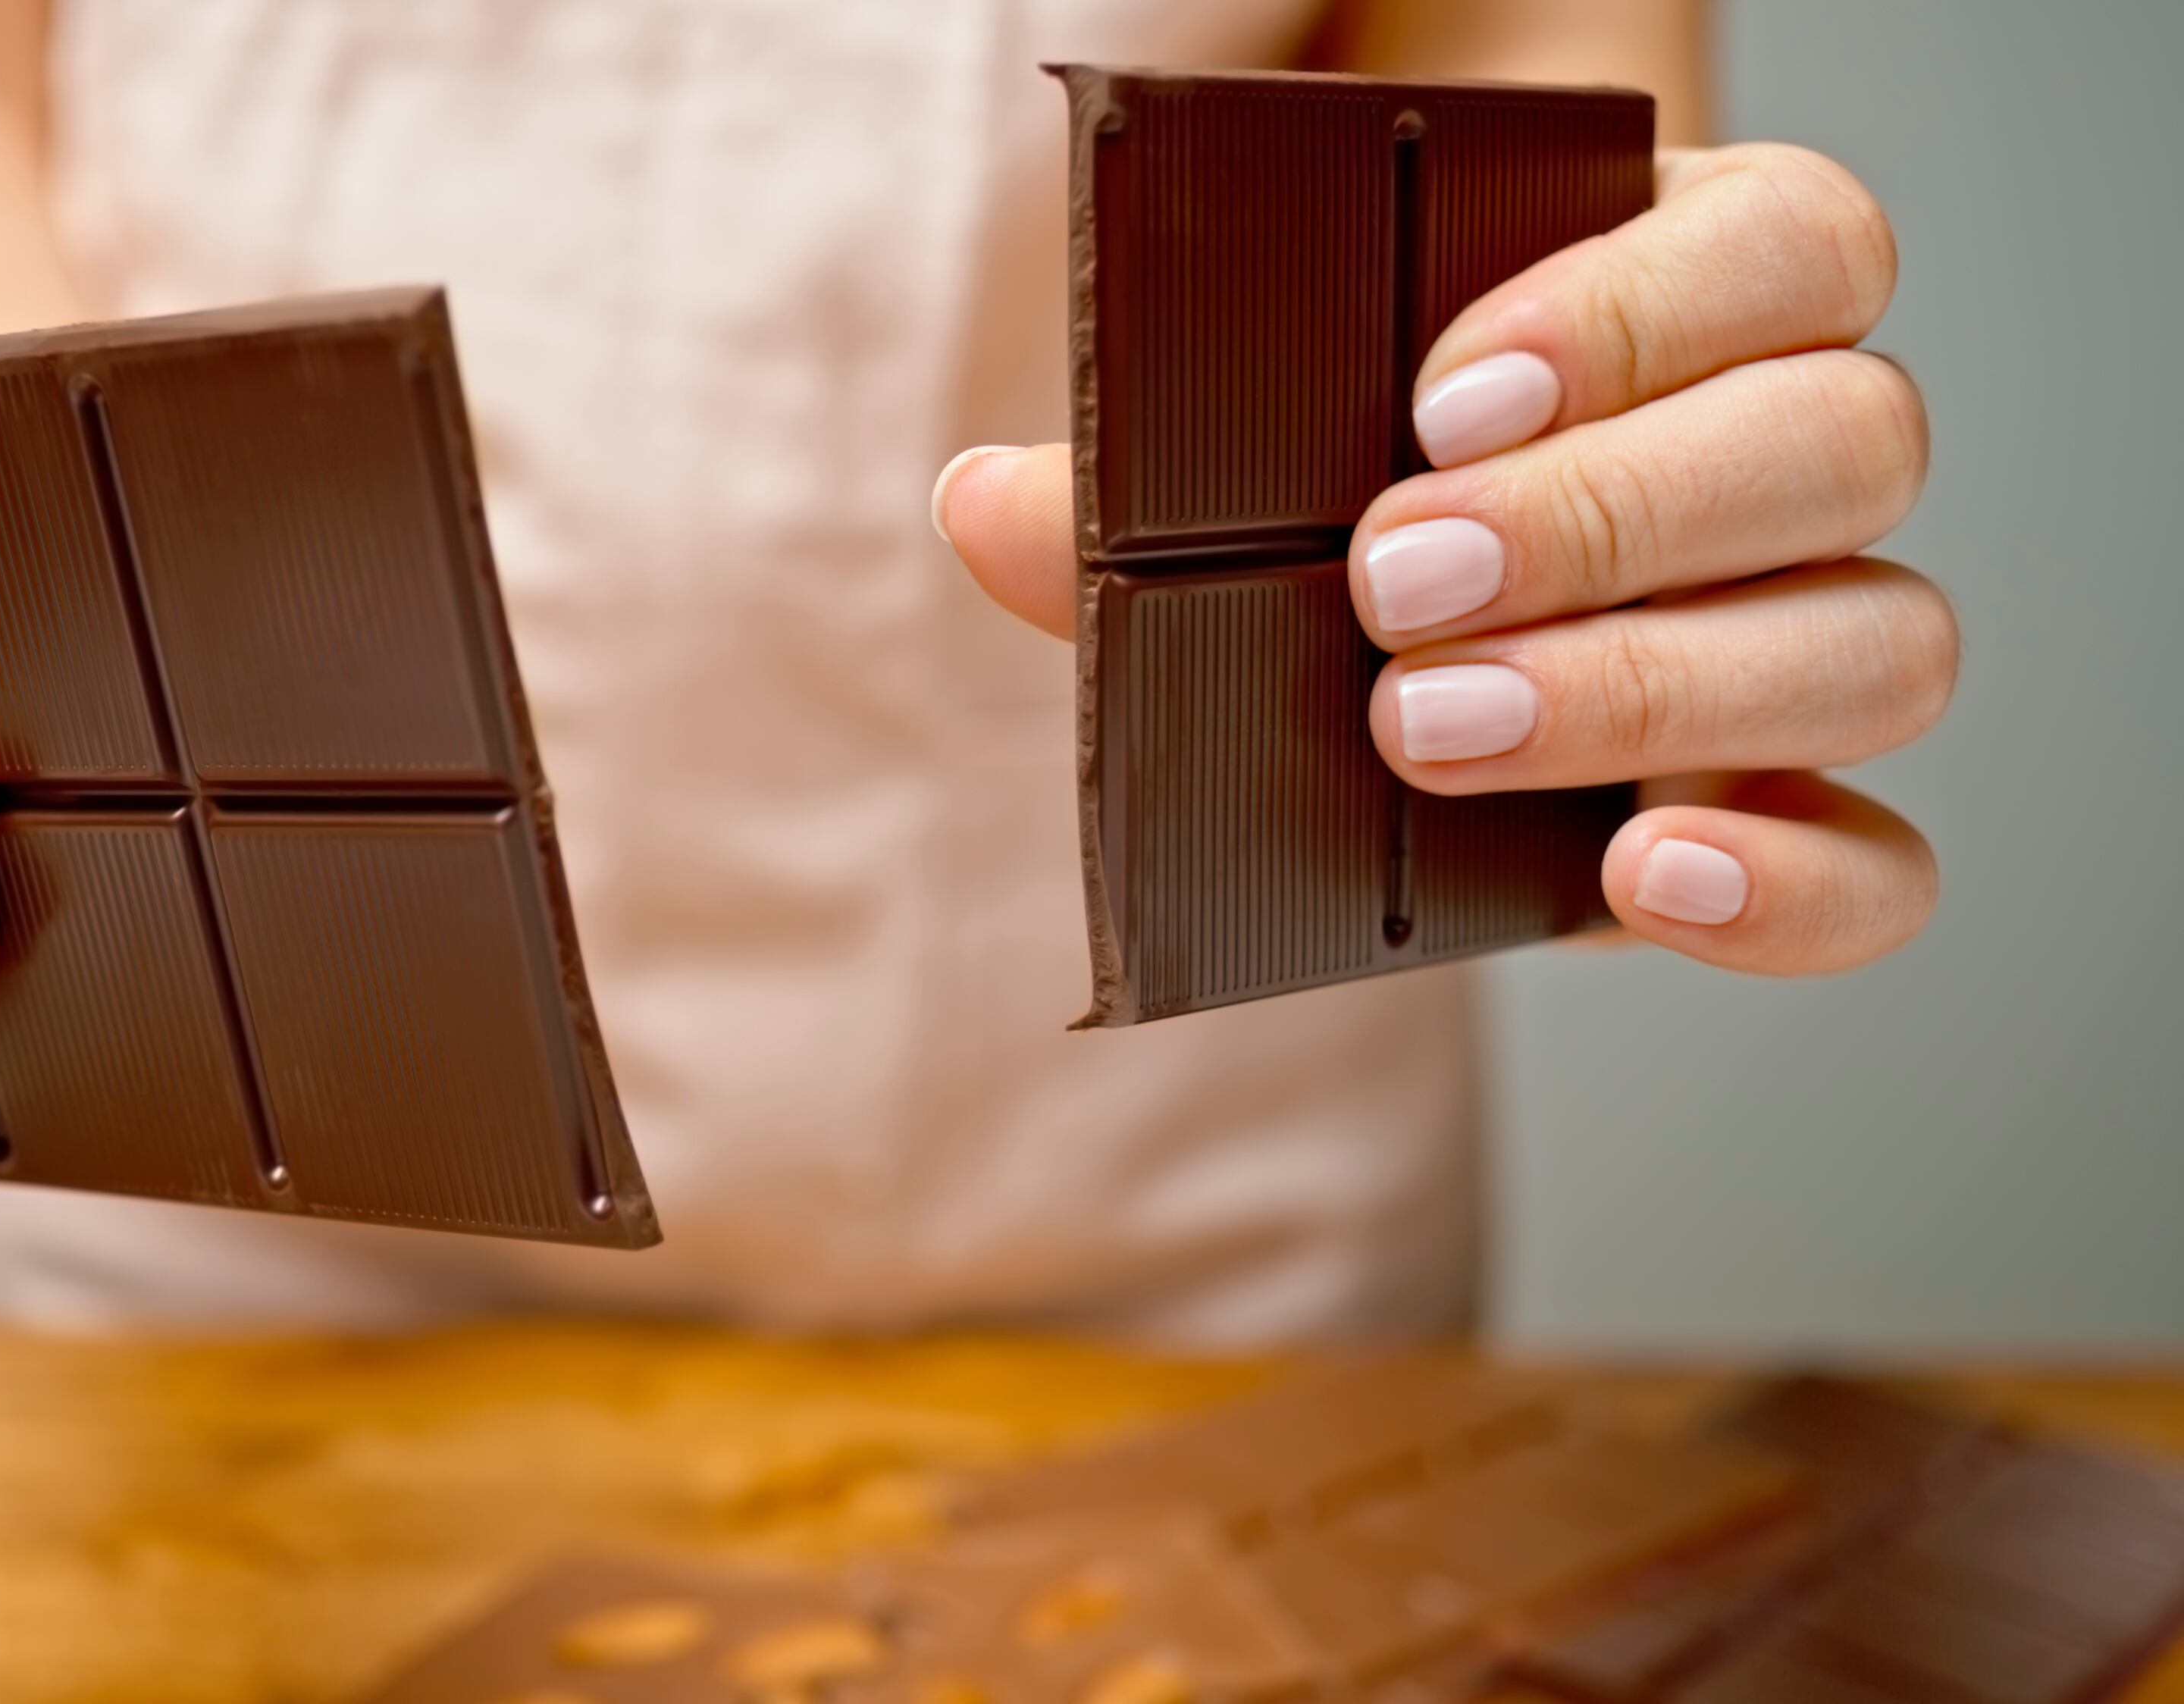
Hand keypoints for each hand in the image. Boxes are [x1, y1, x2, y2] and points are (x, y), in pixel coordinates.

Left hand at [937, 144, 1952, 975]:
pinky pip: (1880, 866)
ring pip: (1887, 639)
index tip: (1442, 401)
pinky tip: (1645, 874)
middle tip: (1397, 583)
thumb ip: (1135, 483)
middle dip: (1610, 515)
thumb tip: (988, 504)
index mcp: (1701, 299)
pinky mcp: (1783, 814)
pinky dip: (1784, 882)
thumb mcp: (1255, 467)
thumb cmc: (1340, 503)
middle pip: (1851, 439)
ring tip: (1438, 724)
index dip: (1640, 313)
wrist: (1384, 636)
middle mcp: (1793, 458)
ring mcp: (1810, 637)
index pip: (1791, 246)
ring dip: (1657, 687)